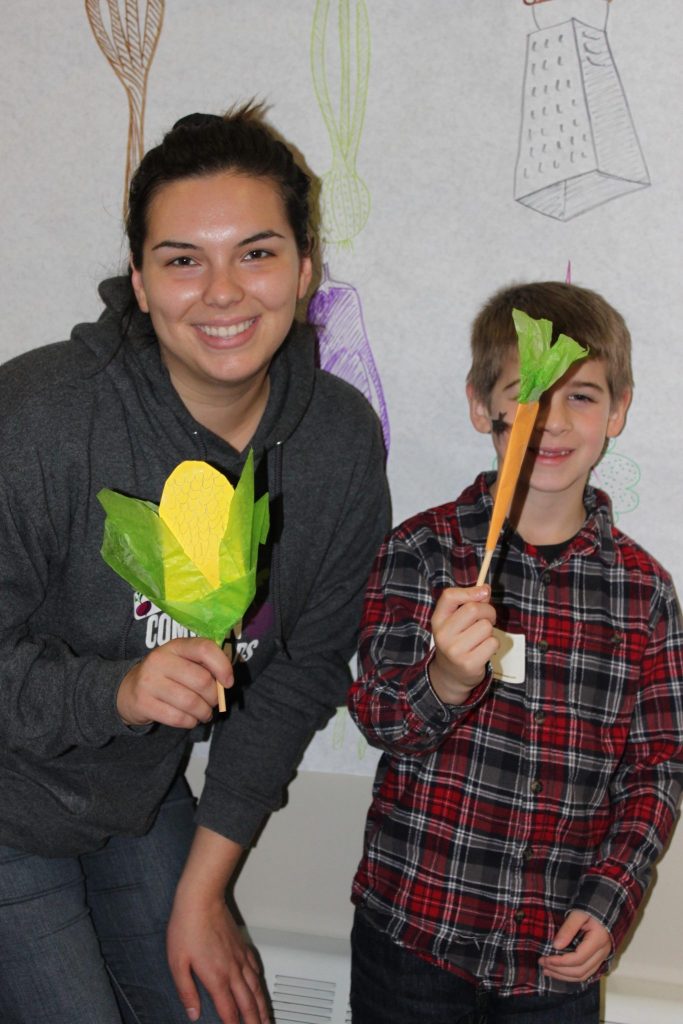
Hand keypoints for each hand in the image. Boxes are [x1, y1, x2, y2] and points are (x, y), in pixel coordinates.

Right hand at [117, 637, 232, 727]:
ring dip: (204, 712)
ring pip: (191, 702)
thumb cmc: (166, 675)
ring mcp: (149, 681)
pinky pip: (178, 718)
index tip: (228, 682)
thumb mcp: (181, 662)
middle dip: (214, 696)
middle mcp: (160, 659)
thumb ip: (204, 665)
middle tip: (213, 702)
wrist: (127, 690)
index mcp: (175, 646)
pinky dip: (190, 722)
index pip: (205, 648)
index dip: (223, 666)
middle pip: (202, 680)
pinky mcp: (143, 703)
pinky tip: (190, 719)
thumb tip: (226, 682)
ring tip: (203, 713)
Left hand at [167, 894, 269, 1023]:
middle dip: (255, 1021)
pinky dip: (259, 981)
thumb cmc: (186, 927)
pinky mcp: (242, 946)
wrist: (201, 899)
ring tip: (267, 1018)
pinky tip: (259, 985)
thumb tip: (192, 1012)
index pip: (229, 1011)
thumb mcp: (177, 963)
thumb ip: (186, 991)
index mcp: (216, 977)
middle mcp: (232, 970)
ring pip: (256, 987)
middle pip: (248, 1003)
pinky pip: (255, 968)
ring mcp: (240, 957)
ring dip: (262, 1006)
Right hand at [428, 586, 497, 704]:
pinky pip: (492, 643)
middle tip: (487, 619)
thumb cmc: (457, 640)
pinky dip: (492, 644)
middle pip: (474, 609)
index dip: (470, 591)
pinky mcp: (469, 663)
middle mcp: (443, 634)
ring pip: (486, 627)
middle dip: (488, 611)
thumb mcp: (455, 620)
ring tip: (481, 638)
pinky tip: (483, 649)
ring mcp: (455, 650)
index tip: (484, 591)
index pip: (449, 596)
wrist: (451, 674)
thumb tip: (485, 589)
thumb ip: (469, 602)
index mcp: (438, 620)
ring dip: (489, 631)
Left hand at [539, 910, 611, 982]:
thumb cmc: (590, 909)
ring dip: (564, 976)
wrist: (602, 908)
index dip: (560, 962)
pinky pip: (586, 973)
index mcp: (598, 941)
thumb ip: (568, 929)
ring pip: (583, 976)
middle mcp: (602, 953)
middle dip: (559, 970)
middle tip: (543, 964)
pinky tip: (559, 972)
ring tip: (547, 970)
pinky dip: (571, 975)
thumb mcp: (578, 914)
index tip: (545, 959)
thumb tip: (556, 946)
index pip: (578, 959)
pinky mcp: (598, 959)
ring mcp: (601, 958)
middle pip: (580, 971)